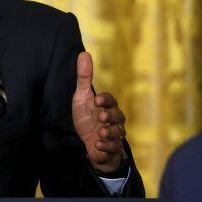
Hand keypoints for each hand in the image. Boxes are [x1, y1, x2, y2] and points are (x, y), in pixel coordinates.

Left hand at [71, 52, 126, 172]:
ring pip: (119, 132)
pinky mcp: (112, 148)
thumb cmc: (87, 117)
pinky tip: (98, 144)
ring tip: (101, 133)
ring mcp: (114, 134)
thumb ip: (84, 77)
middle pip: (118, 115)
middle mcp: (114, 119)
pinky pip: (113, 148)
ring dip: (110, 132)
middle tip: (101, 117)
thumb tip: (84, 53)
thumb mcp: (82, 97)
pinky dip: (106, 146)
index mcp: (107, 106)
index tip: (97, 100)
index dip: (105, 100)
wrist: (89, 142)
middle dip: (110, 116)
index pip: (110, 100)